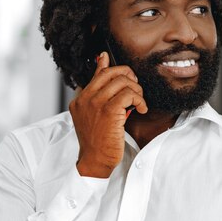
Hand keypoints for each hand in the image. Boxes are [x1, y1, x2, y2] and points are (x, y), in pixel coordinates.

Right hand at [70, 52, 147, 177]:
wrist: (95, 160)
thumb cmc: (97, 140)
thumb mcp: (94, 115)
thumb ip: (99, 92)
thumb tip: (103, 59)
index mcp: (80, 99)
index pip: (99, 74)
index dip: (116, 69)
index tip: (127, 73)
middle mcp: (85, 98)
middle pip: (112, 73)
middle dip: (129, 77)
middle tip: (136, 90)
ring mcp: (95, 104)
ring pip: (122, 82)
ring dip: (137, 91)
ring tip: (139, 103)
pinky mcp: (108, 111)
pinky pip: (129, 95)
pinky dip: (140, 100)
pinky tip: (141, 109)